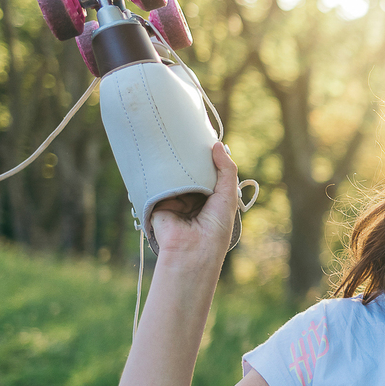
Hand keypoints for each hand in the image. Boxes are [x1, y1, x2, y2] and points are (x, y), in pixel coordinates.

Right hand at [149, 143, 239, 257]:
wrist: (192, 250)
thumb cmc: (216, 227)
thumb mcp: (228, 195)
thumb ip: (226, 170)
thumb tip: (218, 145)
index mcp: (210, 198)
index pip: (208, 173)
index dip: (207, 158)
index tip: (204, 138)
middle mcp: (192, 198)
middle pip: (190, 171)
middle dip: (189, 157)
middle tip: (186, 135)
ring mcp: (174, 200)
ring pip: (174, 175)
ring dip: (173, 163)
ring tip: (171, 140)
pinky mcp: (158, 202)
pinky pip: (157, 184)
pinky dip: (158, 173)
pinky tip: (156, 156)